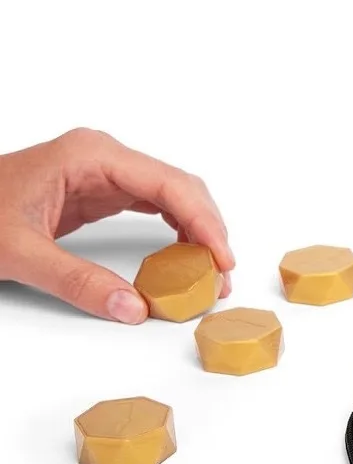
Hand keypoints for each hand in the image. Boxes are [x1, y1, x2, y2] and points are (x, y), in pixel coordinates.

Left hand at [0, 128, 234, 322]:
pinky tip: (185, 256)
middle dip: (208, 229)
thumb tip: (134, 308)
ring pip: (172, 196)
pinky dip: (175, 231)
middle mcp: (105, 156)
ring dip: (196, 231)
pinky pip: (153, 206)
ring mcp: (104, 172)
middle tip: (221, 275)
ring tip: (210, 272)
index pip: (169, 184)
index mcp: (92, 155)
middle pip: (180, 187)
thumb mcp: (17, 252)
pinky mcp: (100, 191)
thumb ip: (76, 281)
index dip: (204, 221)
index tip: (222, 258)